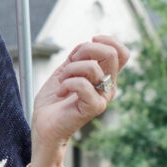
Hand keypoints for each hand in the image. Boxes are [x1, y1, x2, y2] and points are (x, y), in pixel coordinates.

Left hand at [29, 35, 129, 156]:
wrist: (44, 125)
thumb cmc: (53, 100)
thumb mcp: (65, 70)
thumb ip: (77, 57)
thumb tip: (86, 43)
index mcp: (105, 76)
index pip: (122, 53)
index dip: (108, 41)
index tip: (90, 41)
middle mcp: (108, 86)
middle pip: (112, 54)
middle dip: (85, 50)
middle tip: (70, 63)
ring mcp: (103, 97)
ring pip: (93, 67)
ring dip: (70, 70)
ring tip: (61, 82)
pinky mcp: (95, 108)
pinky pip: (83, 84)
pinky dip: (66, 84)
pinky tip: (60, 93)